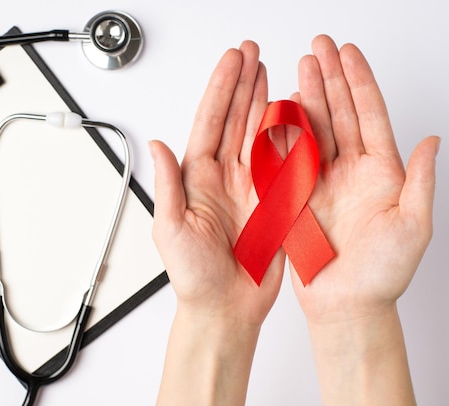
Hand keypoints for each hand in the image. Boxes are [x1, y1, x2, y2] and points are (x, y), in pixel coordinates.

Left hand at [151, 41, 282, 405]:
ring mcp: (250, 188)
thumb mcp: (170, 230)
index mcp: (198, 180)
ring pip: (259, 135)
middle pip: (235, 120)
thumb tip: (156, 145)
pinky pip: (283, 163)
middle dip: (243, 84)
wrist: (224, 309)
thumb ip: (167, 186)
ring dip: (264, 101)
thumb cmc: (194, 277)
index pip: (210, 124)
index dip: (221, 90)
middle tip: (252, 54)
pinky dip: (289, 137)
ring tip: (269, 72)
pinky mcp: (273, 203)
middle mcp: (224, 178)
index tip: (232, 63)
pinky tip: (292, 114)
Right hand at [288, 35, 438, 322]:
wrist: (346, 304)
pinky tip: (279, 109)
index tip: (347, 53)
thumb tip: (432, 141)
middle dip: (329, 78)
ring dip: (306, 97)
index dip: (359, 82)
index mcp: (380, 172)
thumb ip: (420, 180)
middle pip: (339, 114)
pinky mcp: (295, 196)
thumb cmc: (383, 273)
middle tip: (318, 47)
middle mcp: (350, 171)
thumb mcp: (414, 225)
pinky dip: (282, 133)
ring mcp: (321, 181)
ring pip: (312, 130)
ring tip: (299, 67)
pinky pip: (288, 158)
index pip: (369, 115)